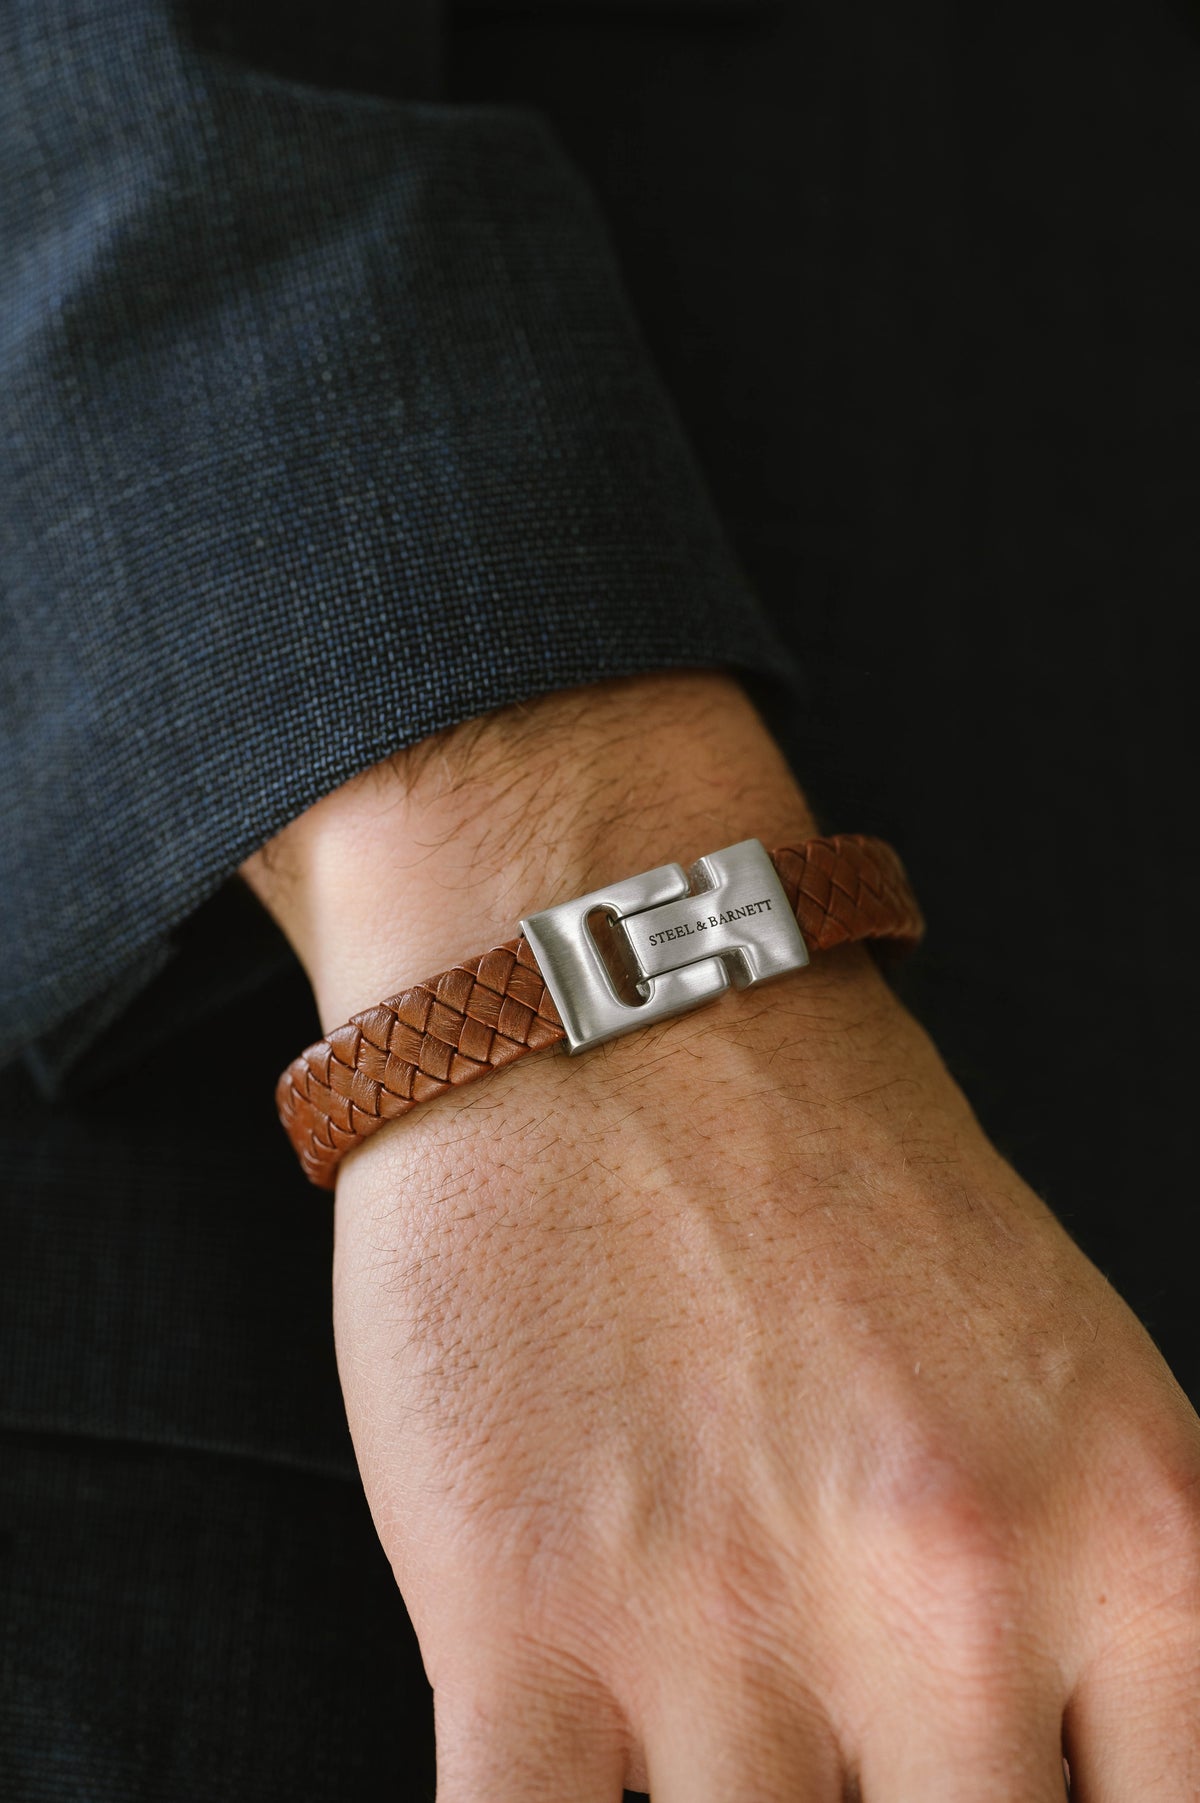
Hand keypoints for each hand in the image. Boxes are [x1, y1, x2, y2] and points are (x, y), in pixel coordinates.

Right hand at [245, 673, 1199, 1799]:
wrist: (610, 1006)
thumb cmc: (824, 1177)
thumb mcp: (1071, 1384)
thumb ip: (1104, 1628)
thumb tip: (1041, 1771)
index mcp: (1134, 1538)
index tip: (983, 1782)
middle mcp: (956, 1595)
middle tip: (843, 1748)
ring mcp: (730, 1615)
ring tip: (718, 1719)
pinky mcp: (522, 1612)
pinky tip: (593, 1765)